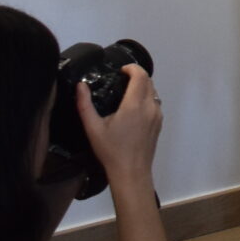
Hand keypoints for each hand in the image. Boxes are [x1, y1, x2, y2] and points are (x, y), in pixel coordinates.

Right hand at [79, 65, 161, 195]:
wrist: (131, 172)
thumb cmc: (111, 150)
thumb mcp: (93, 128)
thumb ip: (85, 104)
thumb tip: (80, 85)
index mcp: (134, 104)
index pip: (140, 75)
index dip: (132, 68)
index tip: (120, 70)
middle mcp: (150, 107)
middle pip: (149, 81)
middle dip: (137, 76)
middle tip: (121, 80)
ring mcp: (157, 115)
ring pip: (154, 92)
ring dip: (143, 87)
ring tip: (126, 93)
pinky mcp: (159, 124)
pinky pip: (155, 103)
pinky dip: (147, 98)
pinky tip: (133, 109)